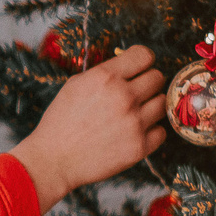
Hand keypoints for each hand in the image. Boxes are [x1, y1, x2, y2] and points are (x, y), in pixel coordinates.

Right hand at [8, 45, 168, 208]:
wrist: (54, 160)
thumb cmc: (61, 122)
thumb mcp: (76, 85)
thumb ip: (105, 73)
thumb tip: (129, 66)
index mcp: (106, 77)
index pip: (145, 55)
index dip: (143, 61)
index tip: (139, 69)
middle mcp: (124, 96)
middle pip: (157, 78)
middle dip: (147, 83)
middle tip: (135, 94)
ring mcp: (134, 122)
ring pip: (162, 103)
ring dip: (150, 107)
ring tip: (132, 115)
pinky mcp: (140, 146)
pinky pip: (161, 131)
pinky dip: (150, 131)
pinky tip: (134, 133)